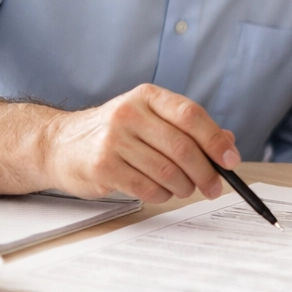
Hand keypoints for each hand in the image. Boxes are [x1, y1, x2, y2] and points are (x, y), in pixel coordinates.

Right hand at [43, 84, 240, 203]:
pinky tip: (161, 192)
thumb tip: (228, 145)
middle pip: (182, 147)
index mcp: (147, 97)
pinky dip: (162, 195)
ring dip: (184, 186)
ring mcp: (113, 140)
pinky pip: (147, 188)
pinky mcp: (102, 167)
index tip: (231, 161)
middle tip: (215, 187)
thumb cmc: (114, 132)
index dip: (215, 140)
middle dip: (206, 172)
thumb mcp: (149, 118)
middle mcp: (129, 114)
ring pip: (167, 172)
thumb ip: (187, 129)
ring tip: (186, 189)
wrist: (59, 144)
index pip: (191, 115)